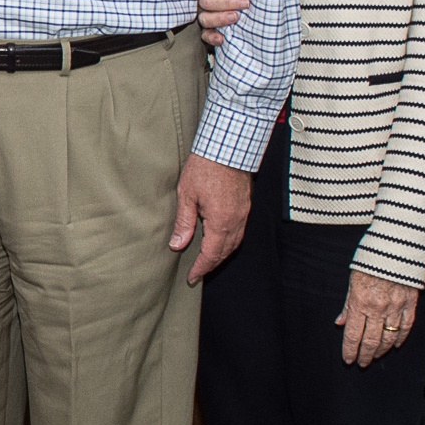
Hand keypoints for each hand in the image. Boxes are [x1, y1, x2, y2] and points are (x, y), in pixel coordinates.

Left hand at [170, 153, 251, 283]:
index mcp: (221, 222)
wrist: (228, 146)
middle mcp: (236, 221)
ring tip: (208, 259)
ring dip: (222, 254)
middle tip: (199, 272)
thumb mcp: (186, 195)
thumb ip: (184, 222)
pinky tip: (220, 239)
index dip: (201, 268)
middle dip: (212, 264)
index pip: (211, 254)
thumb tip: (178, 245)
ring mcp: (244, 213)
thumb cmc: (205, 167)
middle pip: (226, 252)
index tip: (192, 278)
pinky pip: (240, 230)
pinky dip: (230, 240)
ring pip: (235, 242)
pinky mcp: (246, 204)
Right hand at [196, 0, 248, 47]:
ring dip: (220, 18)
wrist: (240, 1)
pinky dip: (212, 37)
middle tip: (245, 3)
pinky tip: (221, 39)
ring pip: (205, 18)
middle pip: (206, 1)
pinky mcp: (205, 30)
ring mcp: (201, 15)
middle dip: (227, 2)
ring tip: (236, 17)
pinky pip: (204, 35)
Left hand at [336, 268, 420, 365]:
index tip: (348, 360)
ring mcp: (396, 307)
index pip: (353, 334)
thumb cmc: (370, 260)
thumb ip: (347, 304)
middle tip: (362, 363)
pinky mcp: (410, 303)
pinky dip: (400, 338)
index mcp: (360, 302)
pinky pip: (406, 326)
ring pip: (388, 337)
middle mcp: (378, 308)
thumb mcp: (352, 280)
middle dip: (365, 355)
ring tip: (375, 356)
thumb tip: (340, 323)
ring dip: (381, 350)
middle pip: (370, 340)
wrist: (396, 246)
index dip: (350, 350)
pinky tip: (395, 345)